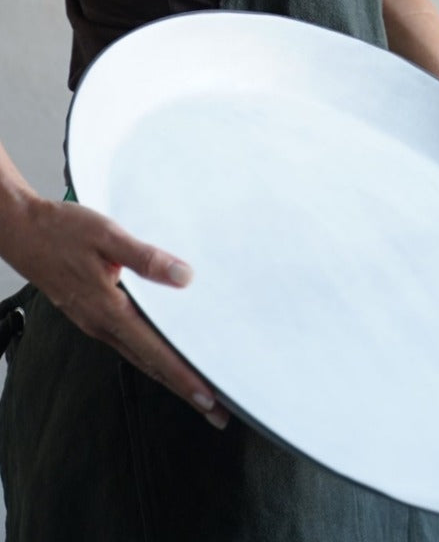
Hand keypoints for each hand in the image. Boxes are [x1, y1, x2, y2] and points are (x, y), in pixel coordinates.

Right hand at [4, 196, 229, 427]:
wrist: (18, 230)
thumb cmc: (59, 230)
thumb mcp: (107, 235)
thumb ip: (146, 258)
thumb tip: (183, 277)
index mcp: (108, 310)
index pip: (155, 352)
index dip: (183, 378)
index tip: (208, 399)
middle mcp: (102, 324)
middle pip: (150, 364)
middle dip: (183, 389)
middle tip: (216, 411)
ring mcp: (95, 322)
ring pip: (140, 356)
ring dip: (169, 375)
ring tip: (198, 389)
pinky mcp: (92, 314)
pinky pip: (129, 343)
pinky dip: (152, 356)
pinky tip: (165, 354)